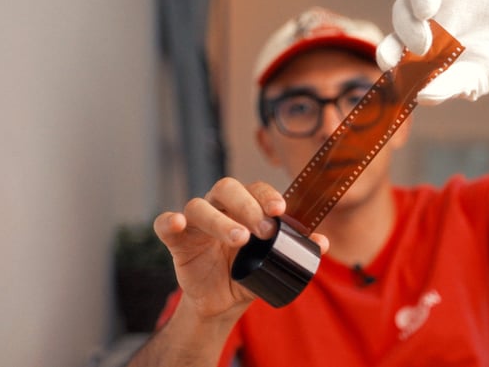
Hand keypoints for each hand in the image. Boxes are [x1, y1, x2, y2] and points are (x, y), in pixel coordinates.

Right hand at [154, 178, 328, 318]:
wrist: (223, 301)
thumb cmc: (249, 271)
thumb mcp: (275, 262)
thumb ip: (297, 250)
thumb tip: (323, 243)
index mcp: (244, 206)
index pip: (254, 188)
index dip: (267, 195)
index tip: (281, 210)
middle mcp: (219, 207)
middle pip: (226, 188)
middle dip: (247, 206)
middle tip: (265, 230)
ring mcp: (196, 223)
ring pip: (198, 206)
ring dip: (219, 221)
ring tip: (240, 239)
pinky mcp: (177, 241)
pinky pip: (165, 224)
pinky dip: (169, 221)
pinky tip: (178, 224)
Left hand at [376, 0, 488, 104]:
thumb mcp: (469, 82)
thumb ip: (445, 87)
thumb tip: (422, 97)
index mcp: (418, 44)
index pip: (392, 45)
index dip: (388, 53)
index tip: (393, 62)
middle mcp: (426, 16)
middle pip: (402, 13)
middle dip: (406, 27)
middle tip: (422, 44)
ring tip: (427, 12)